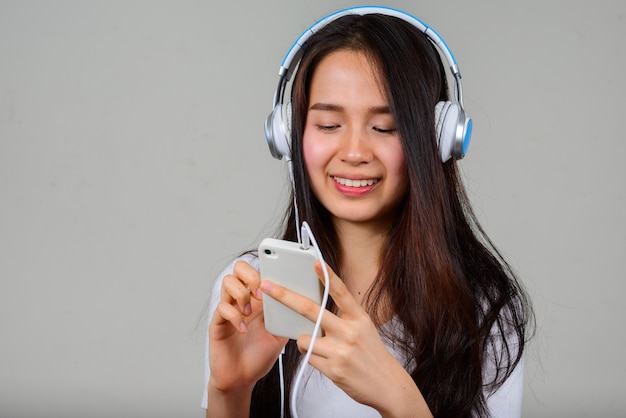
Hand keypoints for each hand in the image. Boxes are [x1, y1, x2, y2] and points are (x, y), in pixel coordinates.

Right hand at [208, 260, 287, 392]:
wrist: (242, 378)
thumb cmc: (260, 355)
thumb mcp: (280, 334)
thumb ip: (286, 317)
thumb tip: (302, 303)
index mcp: (259, 299)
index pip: (258, 270)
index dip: (266, 268)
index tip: (277, 280)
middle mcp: (242, 300)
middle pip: (239, 268)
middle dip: (251, 275)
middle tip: (260, 294)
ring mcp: (229, 310)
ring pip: (228, 281)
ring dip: (242, 293)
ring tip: (250, 312)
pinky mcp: (218, 323)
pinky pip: (222, 308)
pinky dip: (235, 316)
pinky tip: (244, 329)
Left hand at [260, 261, 431, 417]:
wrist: (388, 385)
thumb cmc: (372, 355)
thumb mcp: (364, 329)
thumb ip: (343, 317)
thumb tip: (313, 310)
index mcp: (359, 318)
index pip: (341, 292)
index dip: (327, 276)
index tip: (315, 262)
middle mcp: (350, 331)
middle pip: (310, 310)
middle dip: (285, 297)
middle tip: (269, 287)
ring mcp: (340, 351)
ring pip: (303, 338)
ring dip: (304, 341)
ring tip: (324, 348)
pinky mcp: (333, 369)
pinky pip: (308, 356)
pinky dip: (311, 356)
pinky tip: (327, 361)